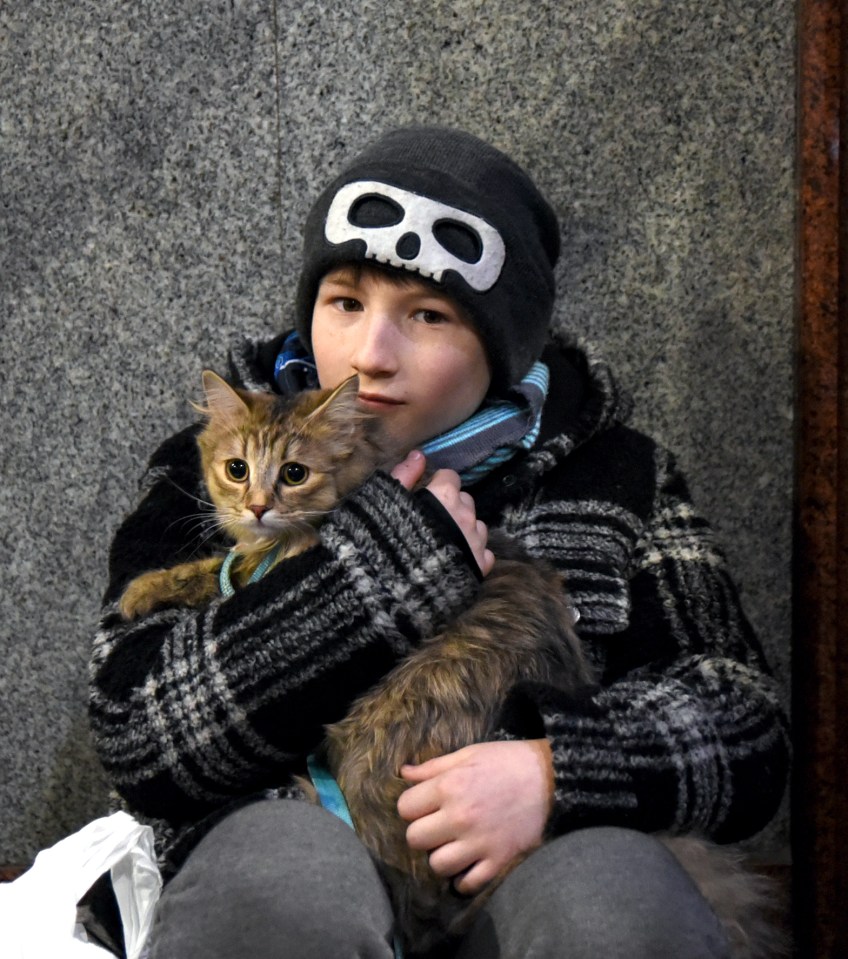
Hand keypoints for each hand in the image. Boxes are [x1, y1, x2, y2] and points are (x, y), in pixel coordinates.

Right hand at [391, 452, 494, 576]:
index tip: (426, 497)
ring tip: (444, 542)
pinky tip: (457, 559)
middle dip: (452, 506)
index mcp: (444, 496)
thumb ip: (404, 475)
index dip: (437, 485)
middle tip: (432, 520)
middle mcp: (466, 515)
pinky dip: (474, 553)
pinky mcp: (479, 566)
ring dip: (464, 529)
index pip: (450, 477)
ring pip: (477, 525)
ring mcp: (475, 541)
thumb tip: (419, 454)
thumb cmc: (386, 538)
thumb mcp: (385, 502)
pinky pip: (485, 553)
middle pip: (465, 500)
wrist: (395, 587)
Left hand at [397, 740, 553, 894]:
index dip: (412, 806)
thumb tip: (403, 773)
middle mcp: (459, 817)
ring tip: (452, 846)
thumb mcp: (469, 754)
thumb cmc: (507, 761)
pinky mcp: (498, 861)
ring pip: (437, 865)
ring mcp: (479, 843)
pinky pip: (467, 884)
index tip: (423, 805)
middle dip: (422, 832)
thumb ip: (433, 766)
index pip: (405, 808)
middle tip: (437, 826)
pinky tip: (468, 865)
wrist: (553, 779)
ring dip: (441, 857)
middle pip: (415, 839)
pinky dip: (464, 879)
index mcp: (449, 786)